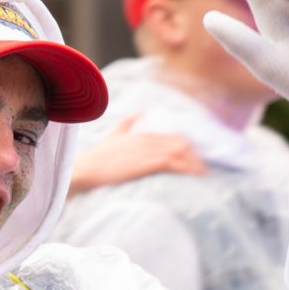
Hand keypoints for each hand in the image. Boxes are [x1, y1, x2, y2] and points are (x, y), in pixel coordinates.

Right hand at [69, 114, 206, 195]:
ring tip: (202, 176)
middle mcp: (149, 140)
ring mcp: (148, 151)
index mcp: (144, 134)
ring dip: (195, 164)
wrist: (86, 169)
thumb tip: (141, 112)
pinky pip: (175, 163)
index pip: (176, 138)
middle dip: (196, 157)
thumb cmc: (98, 156)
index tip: (195, 160)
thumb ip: (128, 122)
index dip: (189, 149)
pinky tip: (194, 177)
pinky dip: (187, 169)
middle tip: (202, 170)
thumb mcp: (114, 135)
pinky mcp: (147, 163)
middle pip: (183, 144)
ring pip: (182, 152)